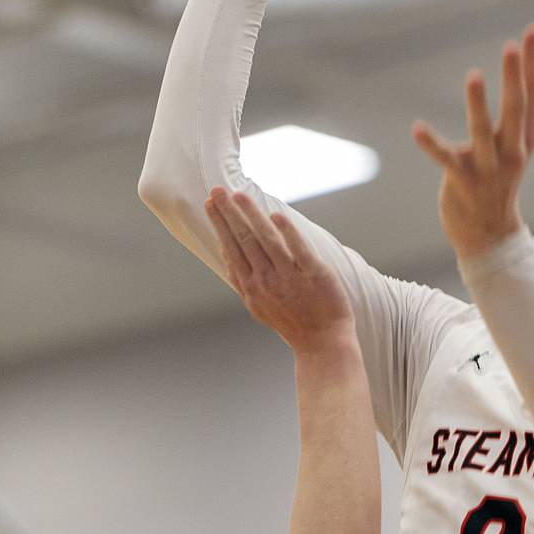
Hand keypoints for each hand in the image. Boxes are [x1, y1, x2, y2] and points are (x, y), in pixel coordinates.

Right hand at [205, 188, 355, 353]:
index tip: (210, 204)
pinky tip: (276, 217)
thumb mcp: (258, 305)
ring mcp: (289, 277)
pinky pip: (298, 250)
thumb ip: (243, 281)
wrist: (322, 343)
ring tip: (239, 195)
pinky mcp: (315, 274)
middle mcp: (266, 281)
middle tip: (217, 189)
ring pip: (266, 240)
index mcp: (251, 287)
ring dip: (251, 215)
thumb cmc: (292, 322)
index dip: (220, 225)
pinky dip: (287, 232)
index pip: (231, 248)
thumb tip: (228, 255)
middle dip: (228, 213)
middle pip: (244, 240)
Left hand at [412, 25, 533, 258]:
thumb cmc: (502, 181)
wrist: (489, 236)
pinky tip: (416, 128)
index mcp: (524, 137)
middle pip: (515, 110)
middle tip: (511, 46)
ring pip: (483, 133)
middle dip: (514, 77)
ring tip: (474, 75)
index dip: (530, 63)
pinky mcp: (462, 181)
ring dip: (478, 106)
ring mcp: (488, 168)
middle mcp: (511, 150)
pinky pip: (446, 160)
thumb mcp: (522, 143)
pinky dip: (431, 145)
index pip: (530, 94)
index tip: (530, 30)